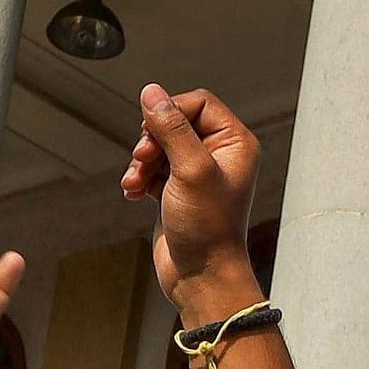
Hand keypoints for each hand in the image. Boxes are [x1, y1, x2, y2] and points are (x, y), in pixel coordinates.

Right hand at [125, 83, 263, 323]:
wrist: (200, 276)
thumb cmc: (207, 228)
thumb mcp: (190, 170)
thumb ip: (171, 128)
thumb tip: (151, 92)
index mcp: (235, 143)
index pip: (198, 103)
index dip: (170, 111)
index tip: (151, 131)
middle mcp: (219, 155)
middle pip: (175, 122)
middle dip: (152, 139)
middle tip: (141, 158)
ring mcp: (197, 174)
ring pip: (160, 146)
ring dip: (141, 161)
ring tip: (134, 182)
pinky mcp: (178, 191)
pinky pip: (153, 169)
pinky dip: (139, 178)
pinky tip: (133, 193)